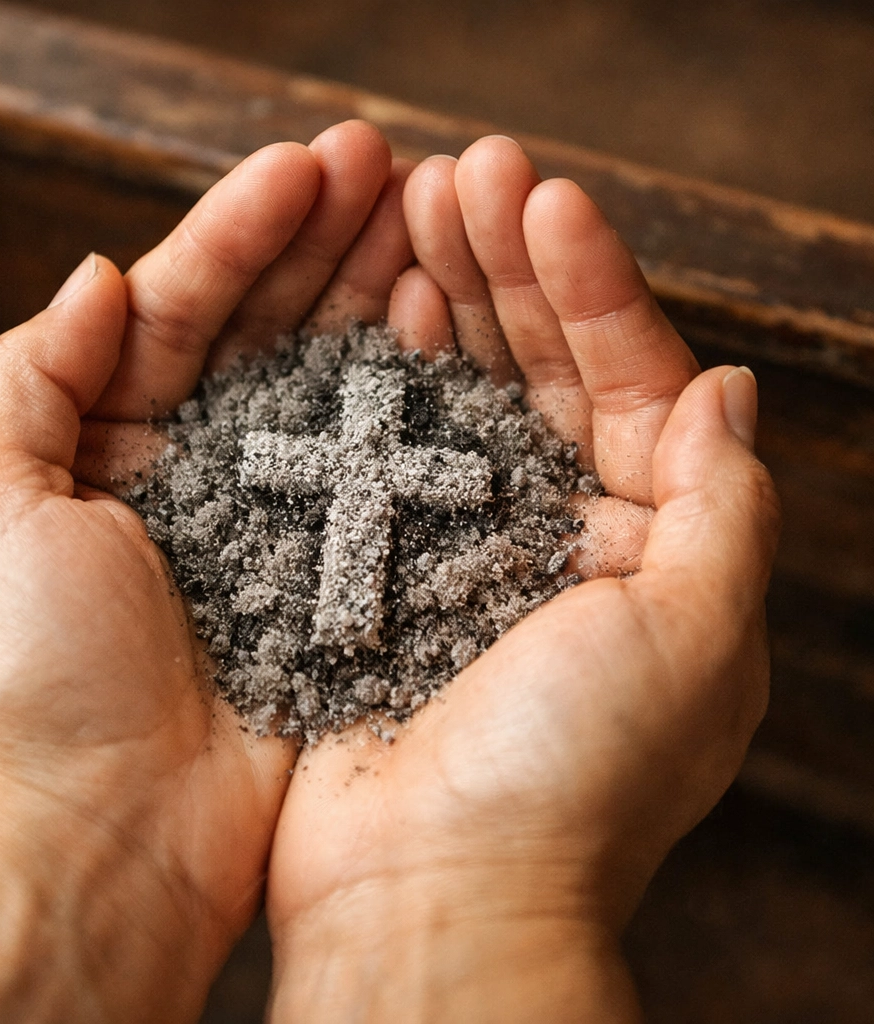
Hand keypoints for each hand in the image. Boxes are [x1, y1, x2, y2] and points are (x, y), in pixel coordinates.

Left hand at [0, 121, 414, 1023]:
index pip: (183, 306)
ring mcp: (278, 516)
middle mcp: (201, 467)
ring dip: (374, 295)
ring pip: (332, 381)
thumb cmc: (34, 677)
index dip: (242, 227)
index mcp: (112, 442)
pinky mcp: (336, 570)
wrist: (112, 834)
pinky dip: (409, 398)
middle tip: (390, 165)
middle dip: (323, 240)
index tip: (308, 163)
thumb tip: (100, 274)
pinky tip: (446, 330)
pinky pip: (377, 466)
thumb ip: (29, 379)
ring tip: (429, 217)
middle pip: (269, 329)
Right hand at [266, 137, 780, 1021]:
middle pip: (546, 374)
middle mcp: (563, 540)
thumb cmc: (573, 783)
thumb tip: (733, 386)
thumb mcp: (694, 640)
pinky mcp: (382, 567)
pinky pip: (390, 452)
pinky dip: (386, 379)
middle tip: (463, 169)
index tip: (543, 199)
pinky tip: (376, 307)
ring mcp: (465, 549)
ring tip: (412, 206)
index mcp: (651, 550)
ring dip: (448, 300)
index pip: (636, 382)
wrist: (428, 896)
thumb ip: (722, 508)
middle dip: (511, 269)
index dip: (593, 286)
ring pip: (464, 397)